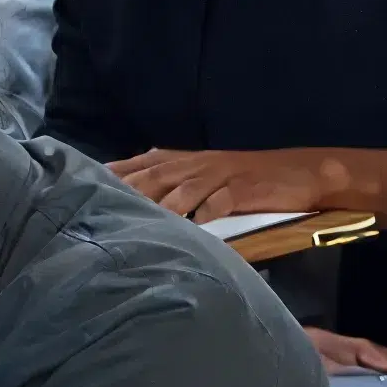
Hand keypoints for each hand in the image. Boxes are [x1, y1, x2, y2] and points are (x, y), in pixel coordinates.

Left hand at [112, 148, 358, 221]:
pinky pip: (221, 201)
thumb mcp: (210, 173)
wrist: (305, 171)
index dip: (114, 173)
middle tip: (98, 208)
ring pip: (184, 189)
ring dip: (161, 205)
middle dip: (128, 190)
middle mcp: (201, 164)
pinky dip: (205, 213)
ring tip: (140, 223)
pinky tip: (194, 227)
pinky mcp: (245, 189)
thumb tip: (135, 191)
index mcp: (189, 160)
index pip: (143, 163)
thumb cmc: (253, 176)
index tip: (82, 186)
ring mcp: (223, 176)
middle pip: (156, 175)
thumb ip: (175, 180)